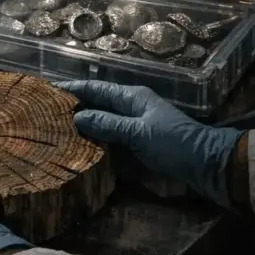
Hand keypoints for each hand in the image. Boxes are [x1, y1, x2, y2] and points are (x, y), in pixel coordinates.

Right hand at [58, 80, 241, 205]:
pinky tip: (80, 147)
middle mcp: (131, 107)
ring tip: (56, 129)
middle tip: (46, 112)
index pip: (95, 88)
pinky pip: (110, 138)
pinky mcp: (138, 144)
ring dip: (83, 125)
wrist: (208, 166)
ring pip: (102, 121)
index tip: (48, 90)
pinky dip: (95, 140)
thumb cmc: (174, 144)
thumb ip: (108, 124)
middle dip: (74, 106)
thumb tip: (76, 116)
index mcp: (131, 97)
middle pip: (96, 103)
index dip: (72, 88)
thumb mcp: (139, 132)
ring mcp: (135, 126)